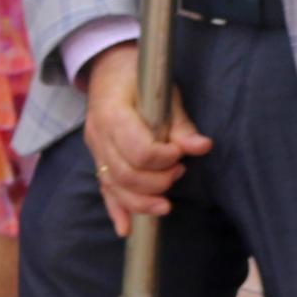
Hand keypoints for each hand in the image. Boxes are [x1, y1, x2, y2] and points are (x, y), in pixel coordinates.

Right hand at [81, 45, 212, 237]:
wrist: (108, 67)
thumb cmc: (141, 76)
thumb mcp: (165, 93)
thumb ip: (181, 124)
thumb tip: (202, 147)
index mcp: (113, 114)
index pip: (137, 150)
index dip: (163, 159)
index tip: (180, 154)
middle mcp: (99, 136)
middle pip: (125, 174)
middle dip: (156, 182)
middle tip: (179, 171)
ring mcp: (94, 150)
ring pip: (114, 187)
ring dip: (141, 202)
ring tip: (166, 204)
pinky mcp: (97, 160)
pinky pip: (104, 190)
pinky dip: (116, 210)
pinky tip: (127, 229)